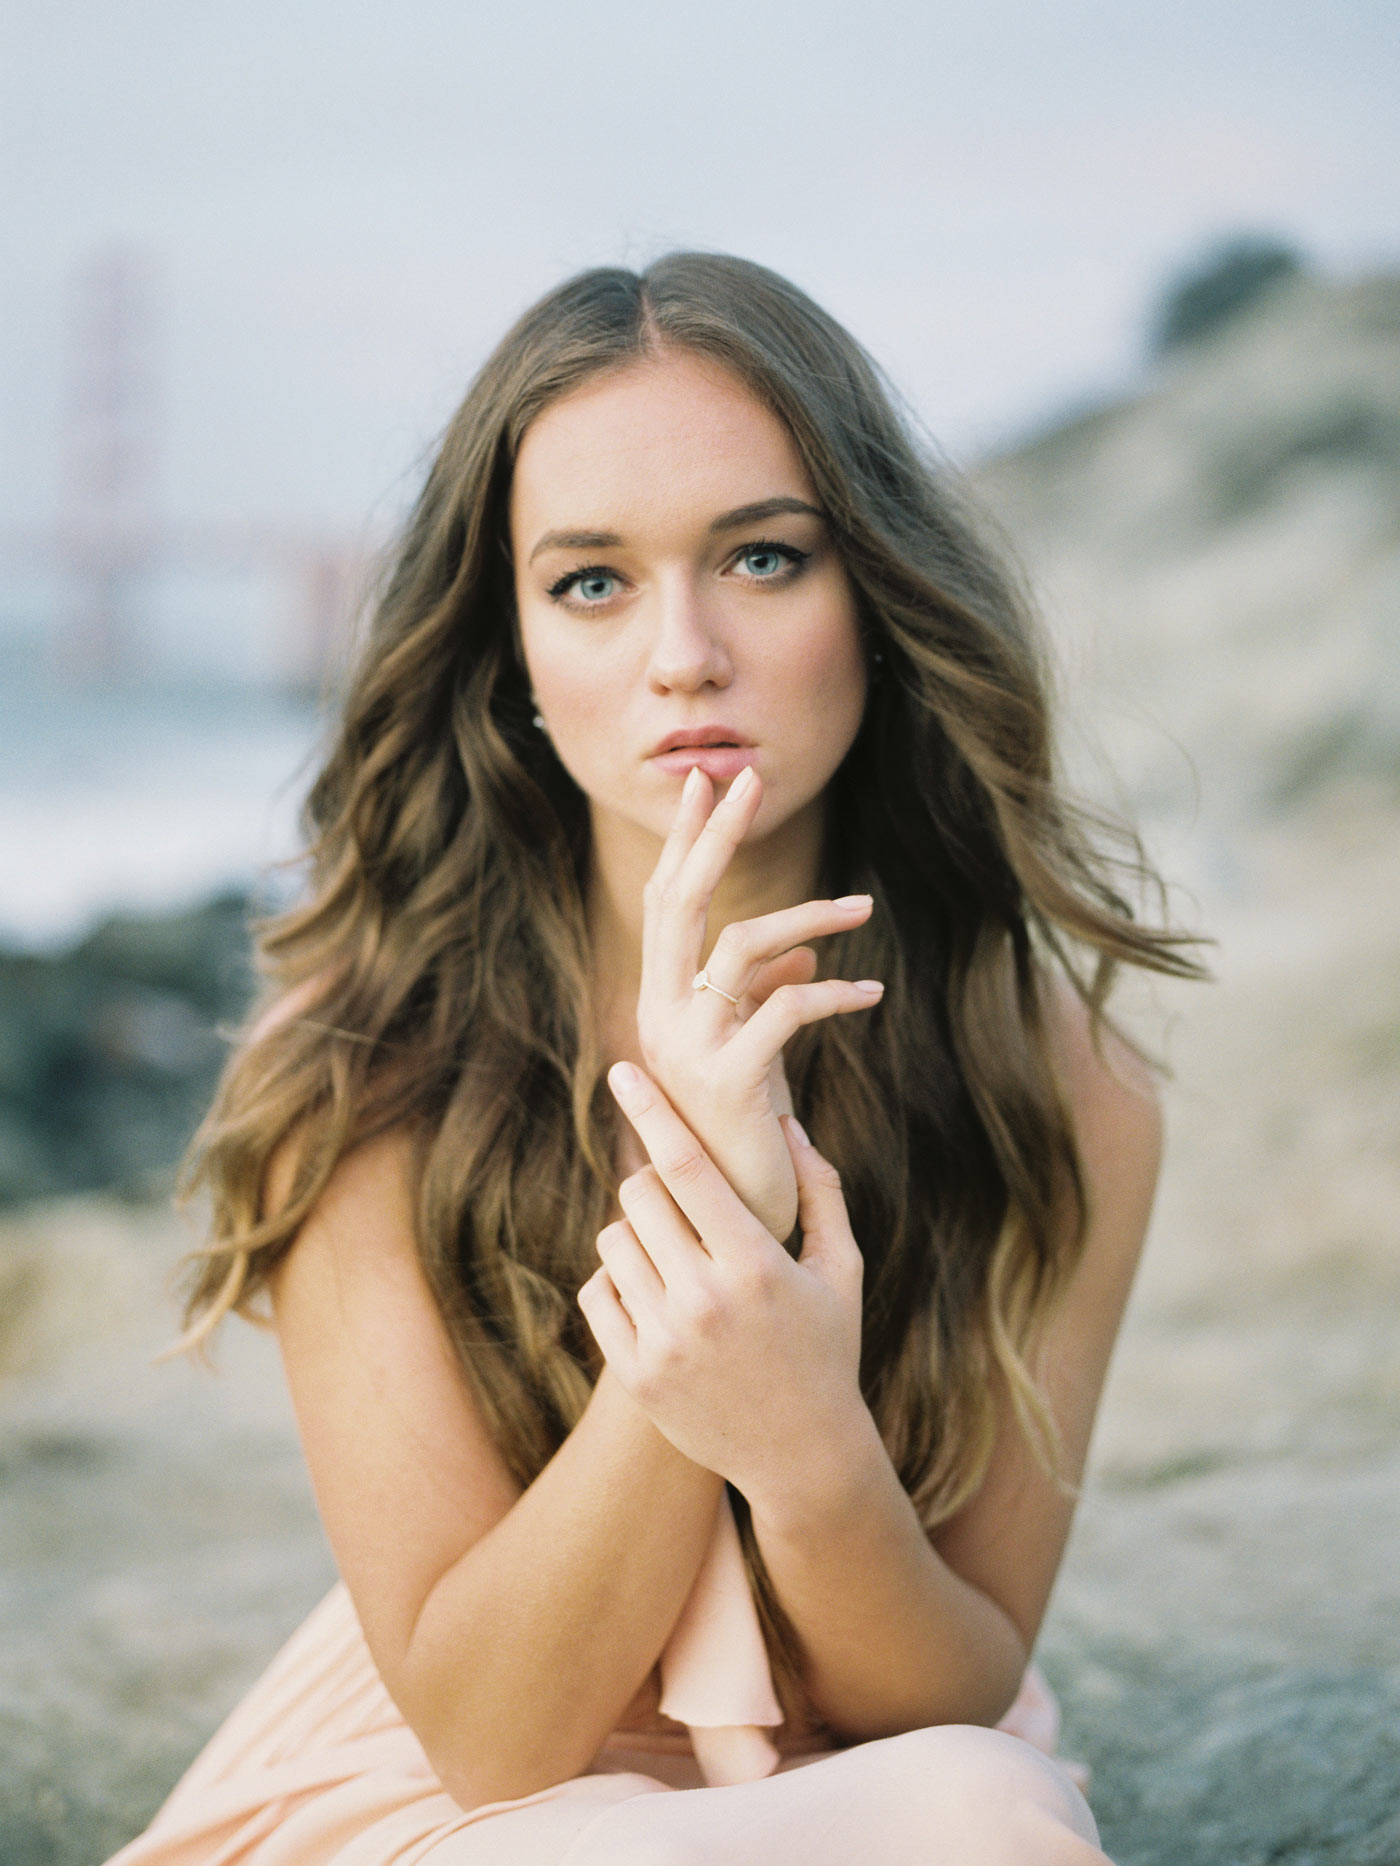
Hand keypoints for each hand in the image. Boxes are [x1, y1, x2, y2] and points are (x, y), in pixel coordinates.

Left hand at [578, 1062, 866, 1500]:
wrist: (804, 1457)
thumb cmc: (828, 1350)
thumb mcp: (839, 1269)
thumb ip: (818, 1190)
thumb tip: (786, 1123)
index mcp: (756, 1265)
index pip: (689, 1168)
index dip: (654, 1112)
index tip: (623, 1071)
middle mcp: (705, 1300)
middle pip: (639, 1195)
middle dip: (656, 1186)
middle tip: (685, 1209)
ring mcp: (664, 1341)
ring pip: (614, 1241)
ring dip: (639, 1236)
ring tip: (678, 1261)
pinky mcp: (636, 1374)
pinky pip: (599, 1292)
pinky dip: (620, 1283)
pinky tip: (659, 1299)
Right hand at [636, 762, 883, 1241]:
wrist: (734, 1226)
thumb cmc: (747, 1140)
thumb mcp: (756, 1062)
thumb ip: (764, 1003)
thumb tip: (798, 959)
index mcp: (662, 1004)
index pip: (666, 904)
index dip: (685, 842)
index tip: (707, 784)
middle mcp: (660, 1017)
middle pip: (681, 903)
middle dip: (716, 836)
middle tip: (749, 778)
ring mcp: (688, 1048)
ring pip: (741, 945)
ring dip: (809, 917)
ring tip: (863, 908)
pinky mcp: (731, 1080)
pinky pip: (786, 1008)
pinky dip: (834, 992)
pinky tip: (872, 992)